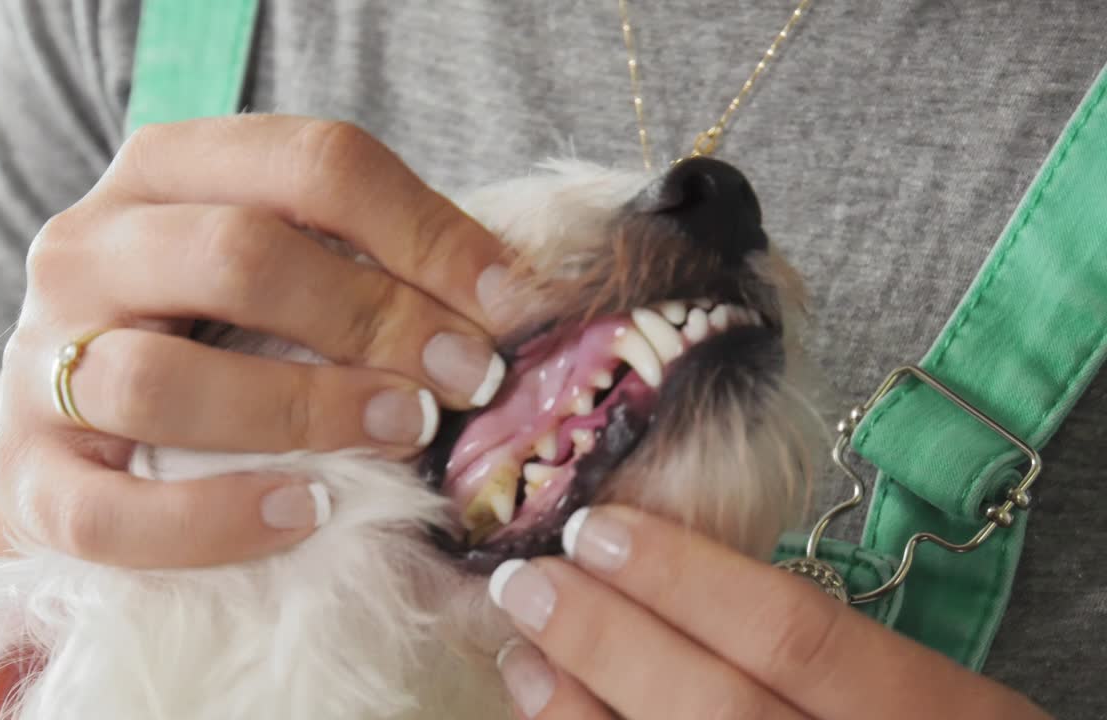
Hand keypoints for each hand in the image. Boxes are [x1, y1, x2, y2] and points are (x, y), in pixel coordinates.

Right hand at [0, 115, 508, 567]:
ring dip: (306, 410)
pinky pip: (109, 514)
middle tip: (464, 376)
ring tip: (400, 432)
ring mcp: (43, 363)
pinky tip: (307, 511)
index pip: (311, 163)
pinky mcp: (28, 476)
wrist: (74, 424)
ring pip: (161, 382)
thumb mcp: (280, 268)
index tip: (503, 303)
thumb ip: (367, 266)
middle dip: (375, 318)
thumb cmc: (209, 334)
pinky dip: (216, 520)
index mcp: (166, 171)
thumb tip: (502, 303)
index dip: (425, 230)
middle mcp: (89, 248)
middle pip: (239, 257)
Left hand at [488, 506, 1050, 718]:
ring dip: (578, 713)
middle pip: (716, 708)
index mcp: (938, 714)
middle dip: (606, 639)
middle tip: (525, 582)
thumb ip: (810, 648)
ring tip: (523, 659)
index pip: (794, 632)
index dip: (683, 577)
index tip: (596, 528)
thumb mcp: (912, 692)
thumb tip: (658, 573)